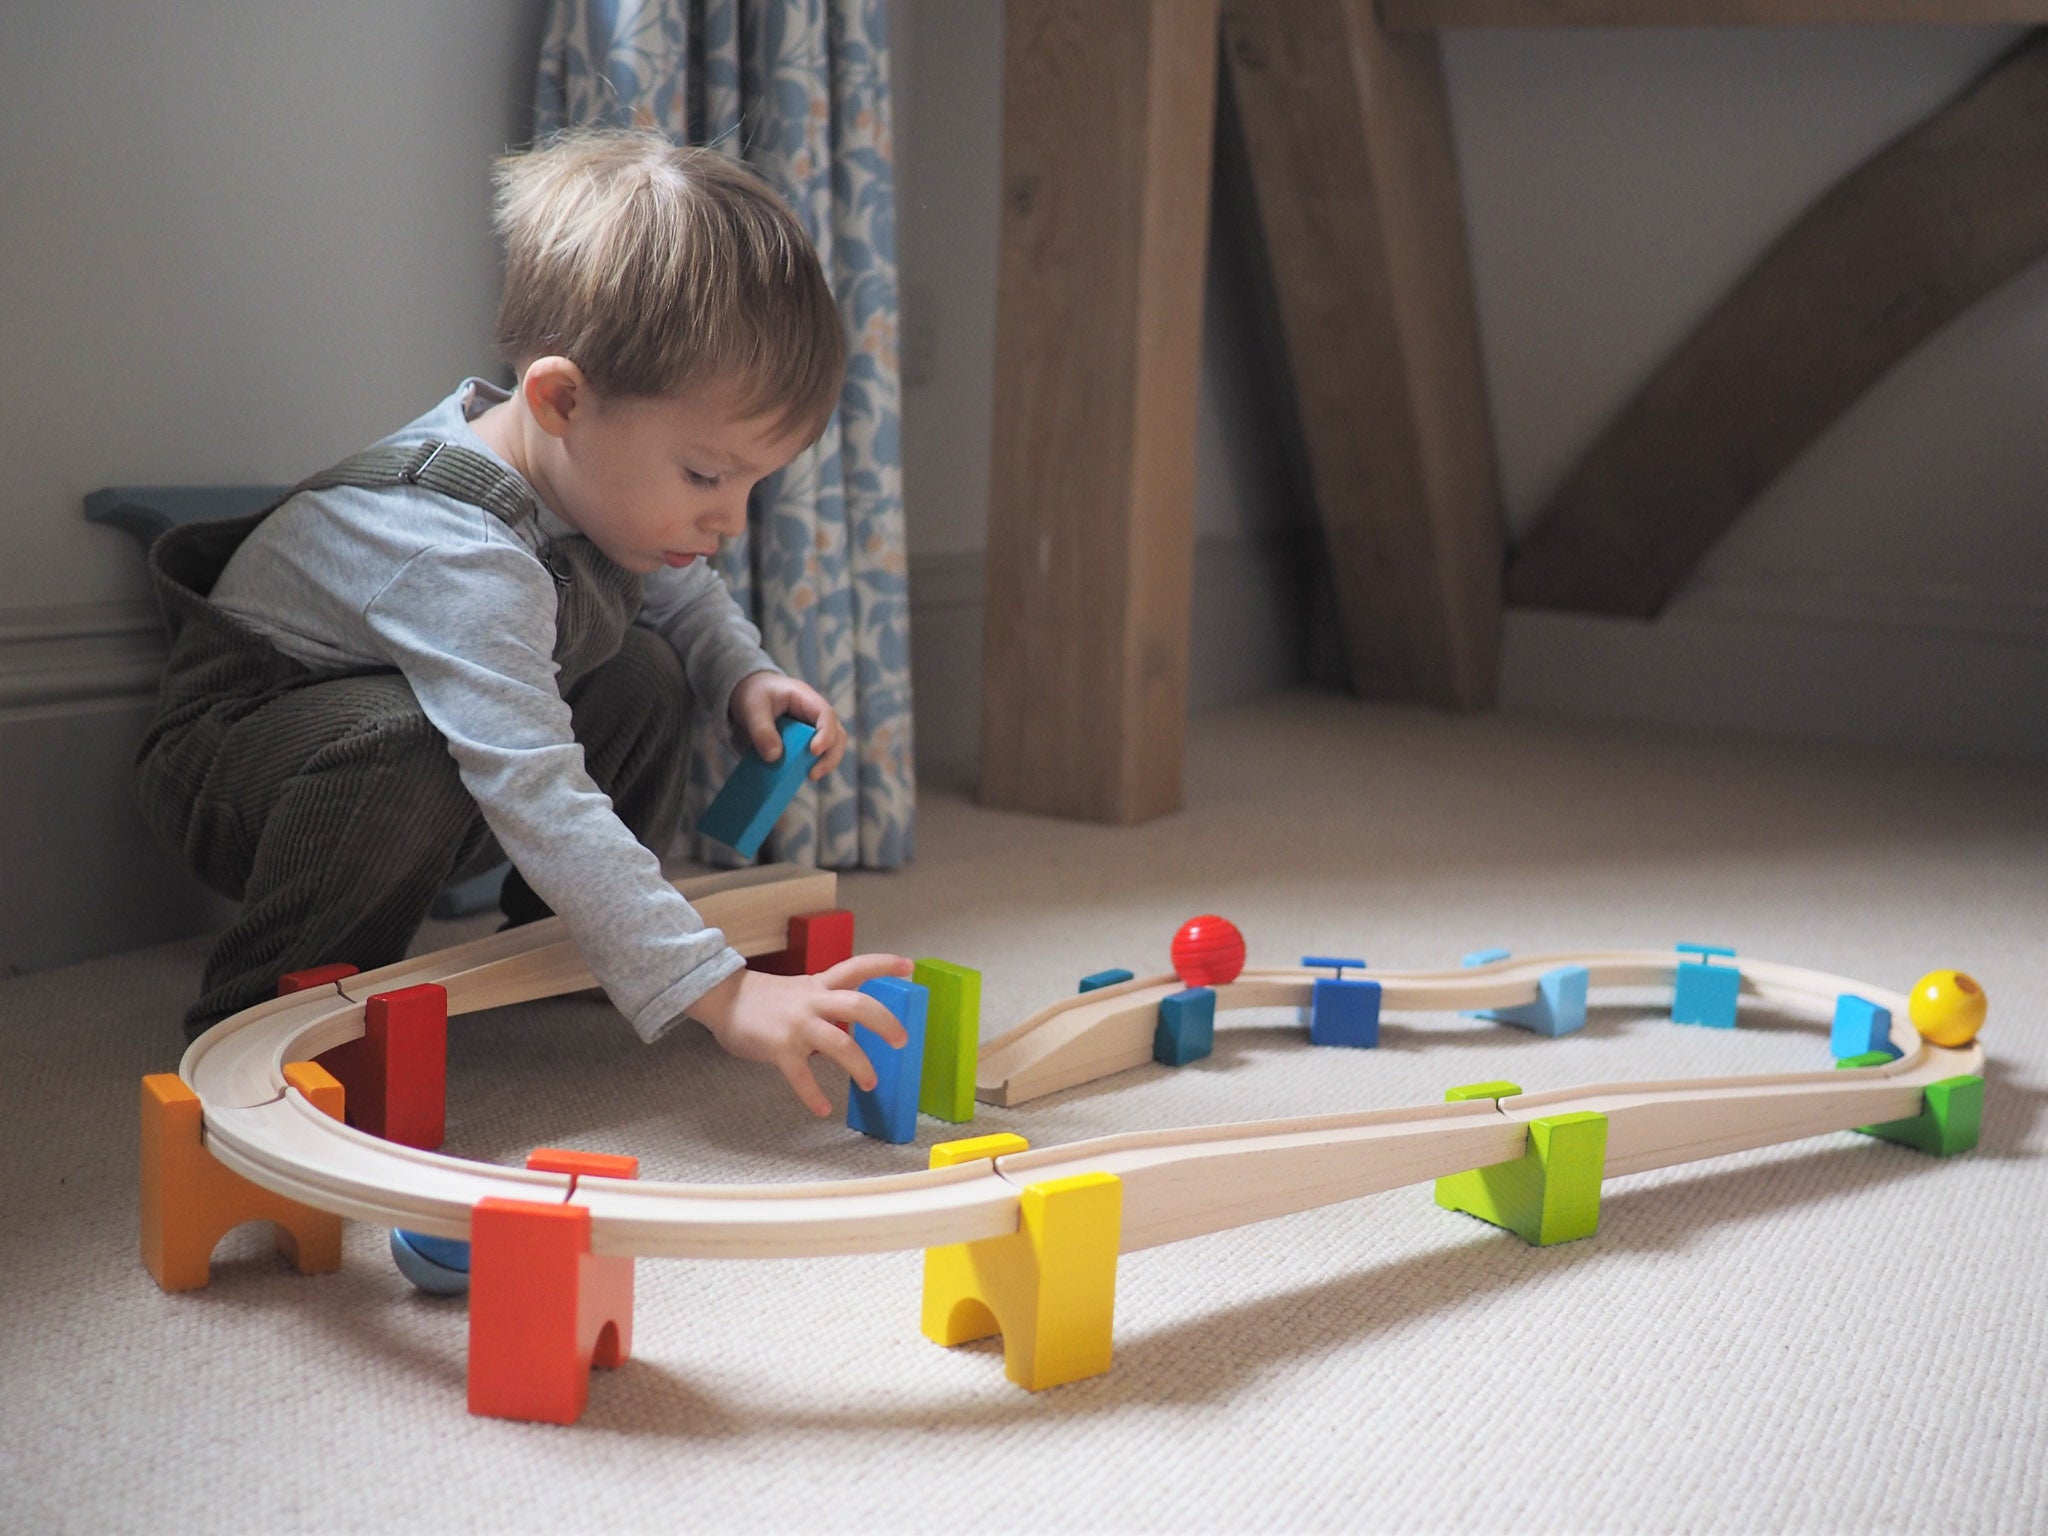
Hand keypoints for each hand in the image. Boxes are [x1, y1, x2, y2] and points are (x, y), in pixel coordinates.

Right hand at [687, 954, 915, 1116]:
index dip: (883, 965)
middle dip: (886, 1023)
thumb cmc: (764, 1000)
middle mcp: (813, 1002)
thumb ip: (826, 1003)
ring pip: (840, 1044)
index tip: (909, 967)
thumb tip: (855, 1025)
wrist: (722, 1000)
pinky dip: (814, 1095)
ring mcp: (797, 1025)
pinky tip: (823, 1108)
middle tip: (902, 1041)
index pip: (856, 967)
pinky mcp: (780, 1048)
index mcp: (819, 985)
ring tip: (870, 1082)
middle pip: (860, 1005)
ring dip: (861, 1066)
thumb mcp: (801, 992)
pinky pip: (801, 1076)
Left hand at [731, 671, 845, 781]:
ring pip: (830, 749)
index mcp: (806, 699)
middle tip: (813, 774)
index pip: (827, 715)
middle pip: (837, 736)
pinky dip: (807, 768)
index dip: (826, 734)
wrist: (748, 695)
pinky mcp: (804, 745)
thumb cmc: (753, 694)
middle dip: (830, 757)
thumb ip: (761, 730)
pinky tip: (793, 778)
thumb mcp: (752, 708)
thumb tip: (775, 757)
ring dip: (823, 765)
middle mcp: (816, 716)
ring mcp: (813, 731)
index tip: (814, 751)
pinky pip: (813, 758)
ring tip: (809, 777)